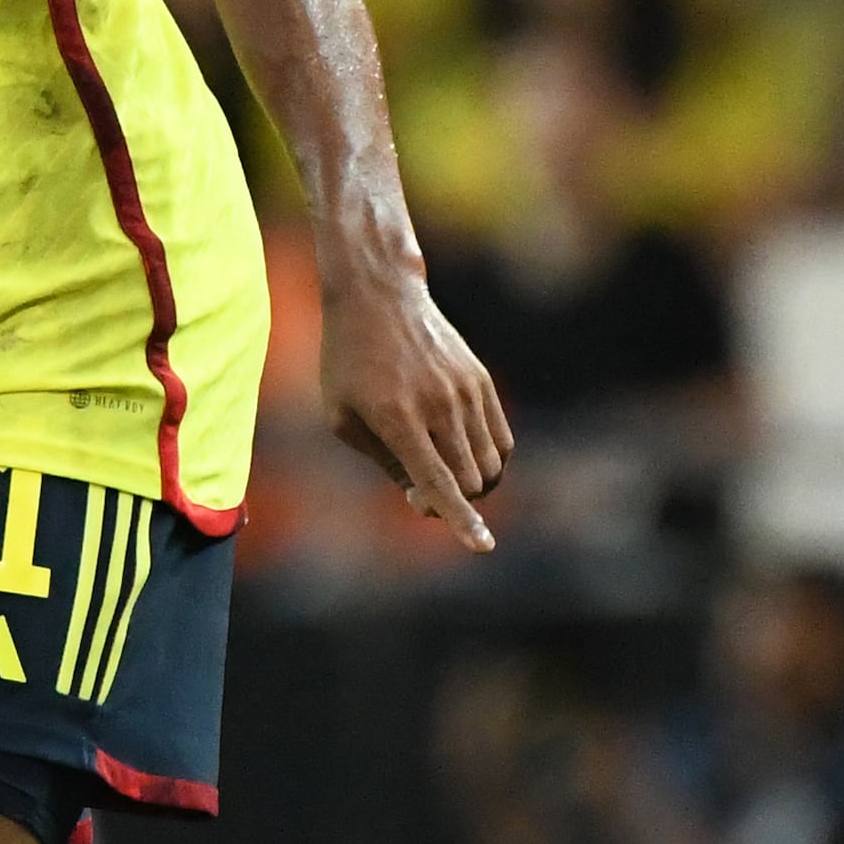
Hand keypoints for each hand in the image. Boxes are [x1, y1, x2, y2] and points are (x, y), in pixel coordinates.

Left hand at [321, 253, 511, 550]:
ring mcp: (466, 392)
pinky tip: (460, 454)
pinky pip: (501, 440)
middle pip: (469, 482)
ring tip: (438, 472)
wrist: (378, 297)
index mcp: (397, 419)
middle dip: (453, 504)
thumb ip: (384, 461)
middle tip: (419, 495)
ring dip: (472, 485)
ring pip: (490, 464)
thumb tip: (426, 497)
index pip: (439, 482)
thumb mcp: (343, 417)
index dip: (460, 520)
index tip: (483, 546)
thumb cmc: (347, 361)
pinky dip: (487, 460)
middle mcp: (439, 406)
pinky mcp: (481, 381)